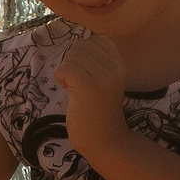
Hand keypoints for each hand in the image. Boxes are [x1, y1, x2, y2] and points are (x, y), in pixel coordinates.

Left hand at [53, 29, 126, 152]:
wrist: (105, 140)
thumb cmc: (98, 112)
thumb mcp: (104, 81)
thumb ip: (96, 63)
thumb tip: (78, 45)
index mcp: (119, 64)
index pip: (97, 40)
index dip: (83, 51)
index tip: (84, 71)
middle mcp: (114, 68)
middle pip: (82, 45)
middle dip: (72, 60)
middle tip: (74, 80)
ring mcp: (103, 78)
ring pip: (73, 56)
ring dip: (66, 70)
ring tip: (71, 86)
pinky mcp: (89, 88)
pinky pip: (67, 68)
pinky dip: (60, 76)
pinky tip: (66, 88)